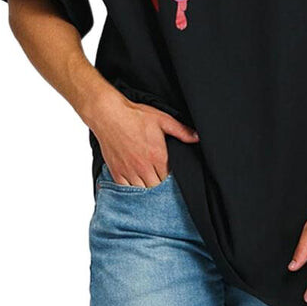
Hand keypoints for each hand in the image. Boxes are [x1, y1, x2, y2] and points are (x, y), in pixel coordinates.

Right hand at [81, 88, 198, 187]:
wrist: (109, 115)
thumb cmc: (135, 116)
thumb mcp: (163, 120)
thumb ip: (181, 131)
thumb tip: (196, 137)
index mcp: (158, 156)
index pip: (169, 178)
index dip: (171, 177)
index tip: (169, 171)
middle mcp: (143, 167)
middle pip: (156, 187)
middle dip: (159, 183)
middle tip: (159, 175)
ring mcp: (129, 171)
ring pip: (142, 190)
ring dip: (146, 186)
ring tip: (148, 178)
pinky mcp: (116, 171)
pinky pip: (125, 188)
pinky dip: (131, 187)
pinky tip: (134, 179)